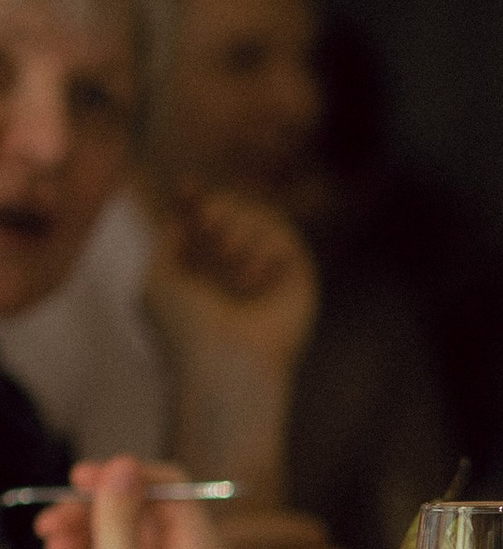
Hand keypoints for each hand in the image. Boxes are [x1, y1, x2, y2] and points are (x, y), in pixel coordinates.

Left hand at [145, 187, 320, 374]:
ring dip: (236, 235)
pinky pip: (281, 232)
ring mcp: (266, 270)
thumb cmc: (185, 326)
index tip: (186, 187)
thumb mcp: (157, 279)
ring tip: (230, 268)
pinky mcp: (298, 273)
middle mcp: (234, 270)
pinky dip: (261, 250)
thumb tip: (188, 215)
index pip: (199, 222)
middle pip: (226, 210)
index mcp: (200, 272)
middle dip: (213, 215)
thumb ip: (169, 241)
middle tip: (207, 229)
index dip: (192, 199)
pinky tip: (254, 279)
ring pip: (254, 216)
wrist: (226, 361)